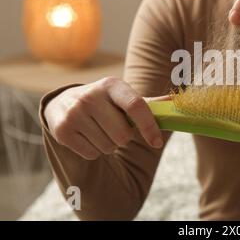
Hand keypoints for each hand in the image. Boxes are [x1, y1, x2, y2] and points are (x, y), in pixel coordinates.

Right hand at [44, 77, 162, 159]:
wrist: (63, 103)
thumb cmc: (105, 102)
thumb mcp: (123, 96)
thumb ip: (149, 102)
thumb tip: (176, 100)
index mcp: (112, 85)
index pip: (136, 106)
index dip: (149, 126)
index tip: (156, 142)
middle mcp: (91, 96)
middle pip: (123, 135)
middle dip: (124, 138)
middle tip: (116, 128)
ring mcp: (74, 113)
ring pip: (108, 147)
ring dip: (110, 145)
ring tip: (100, 130)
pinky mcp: (62, 130)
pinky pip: (92, 154)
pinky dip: (95, 151)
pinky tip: (88, 136)